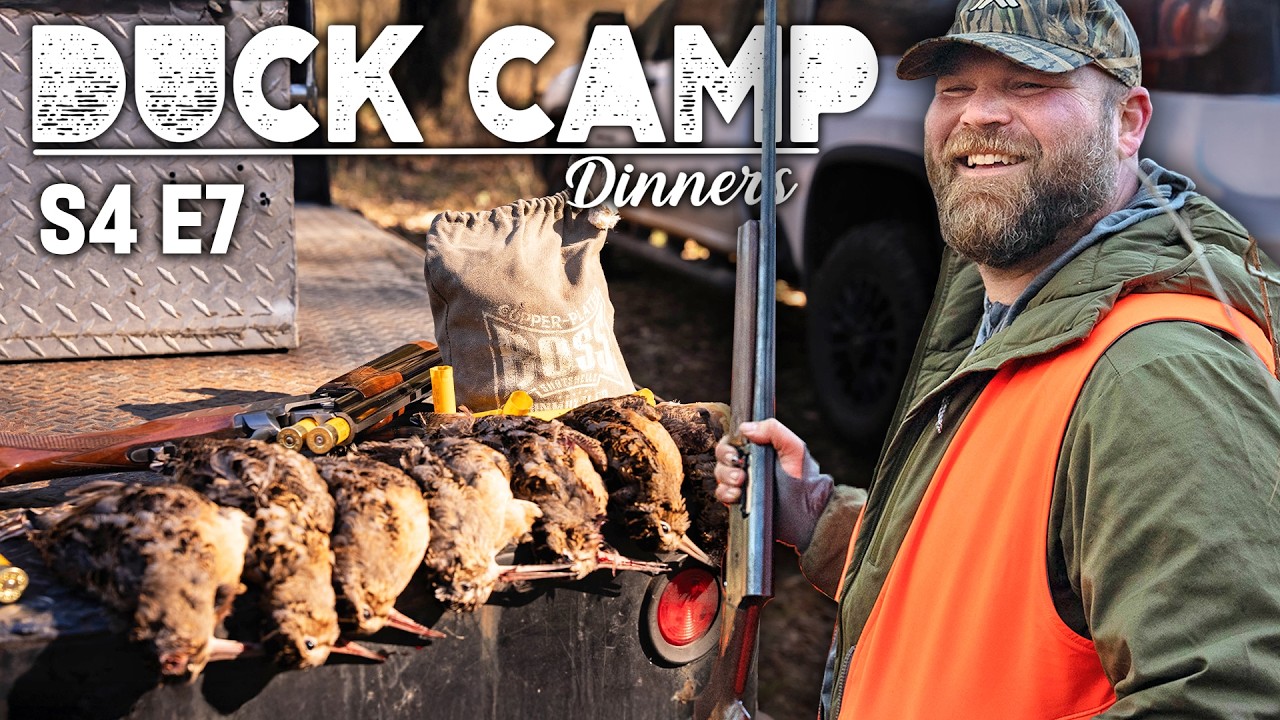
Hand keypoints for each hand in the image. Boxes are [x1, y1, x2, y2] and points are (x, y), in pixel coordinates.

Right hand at [713, 419, 833, 550]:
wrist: (807, 512)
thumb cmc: (804, 480)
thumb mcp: (794, 449)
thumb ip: (774, 431)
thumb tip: (745, 428)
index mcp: (759, 450)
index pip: (733, 441)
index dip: (729, 445)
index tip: (736, 452)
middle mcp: (748, 465)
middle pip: (723, 457)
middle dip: (726, 461)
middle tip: (739, 469)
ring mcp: (743, 484)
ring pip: (720, 474)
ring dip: (726, 477)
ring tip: (741, 482)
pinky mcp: (740, 501)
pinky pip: (722, 494)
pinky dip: (725, 493)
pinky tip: (737, 495)